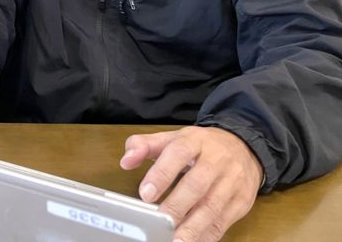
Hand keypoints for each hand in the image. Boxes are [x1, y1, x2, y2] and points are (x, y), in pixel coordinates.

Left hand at [120, 126, 261, 241]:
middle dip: (177, 205)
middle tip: (159, 221)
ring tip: (176, 239)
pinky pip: (224, 221)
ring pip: (212, 206)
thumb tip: (126, 161)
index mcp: (195, 141)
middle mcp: (216, 160)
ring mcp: (231, 181)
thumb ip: (144, 146)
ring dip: (193, 226)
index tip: (145, 193)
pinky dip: (207, 234)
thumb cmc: (201, 146)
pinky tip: (193, 241)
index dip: (161, 174)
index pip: (177, 154)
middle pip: (196, 184)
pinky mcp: (241, 201)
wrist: (243, 147)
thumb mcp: (172, 138)